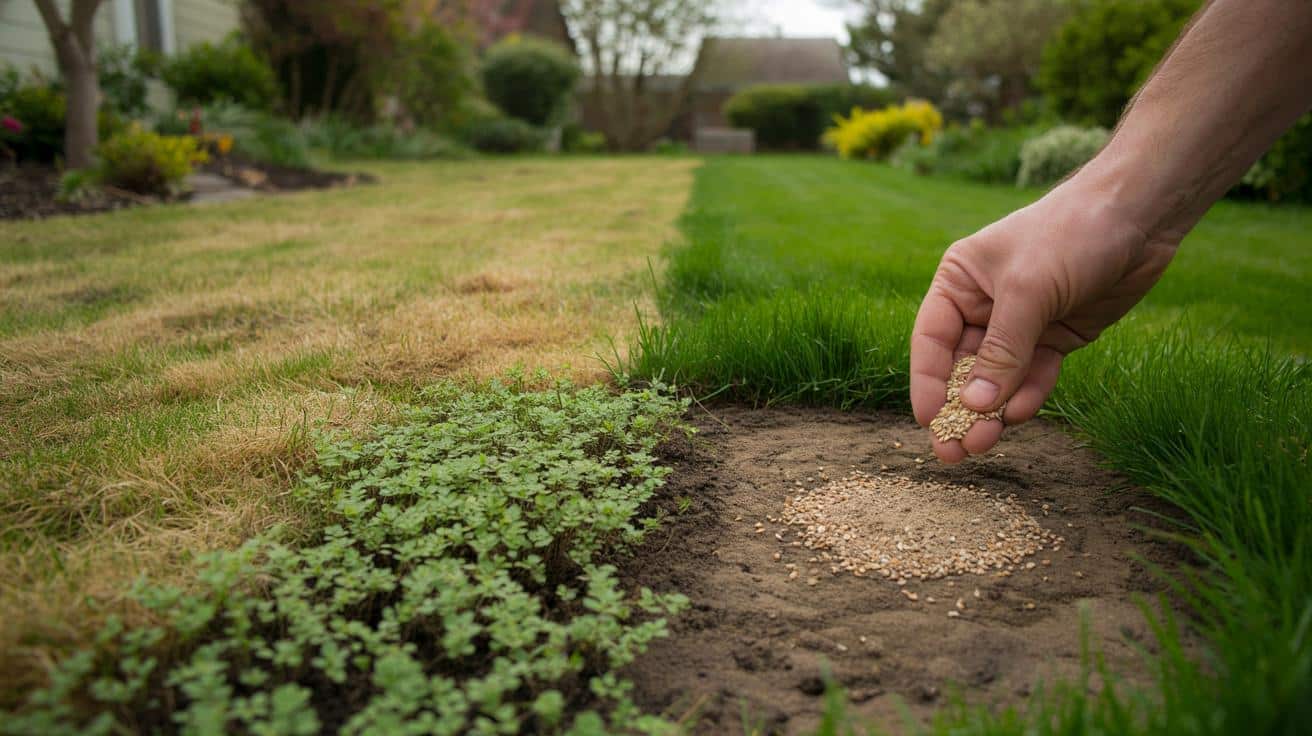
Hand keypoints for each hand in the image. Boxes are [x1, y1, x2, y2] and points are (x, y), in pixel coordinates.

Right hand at [910, 176, 1180, 462]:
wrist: (1139, 216)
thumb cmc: (1070, 234)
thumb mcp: (1028, 290)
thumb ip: (1002, 350)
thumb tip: (975, 404)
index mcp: (959, 282)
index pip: (931, 340)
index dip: (927, 382)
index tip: (928, 421)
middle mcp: (983, 306)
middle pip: (961, 367)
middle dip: (958, 408)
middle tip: (953, 451)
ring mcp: (1021, 325)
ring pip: (997, 379)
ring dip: (991, 411)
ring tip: (984, 443)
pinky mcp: (1055, 338)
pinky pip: (1034, 376)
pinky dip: (1026, 396)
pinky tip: (1018, 415)